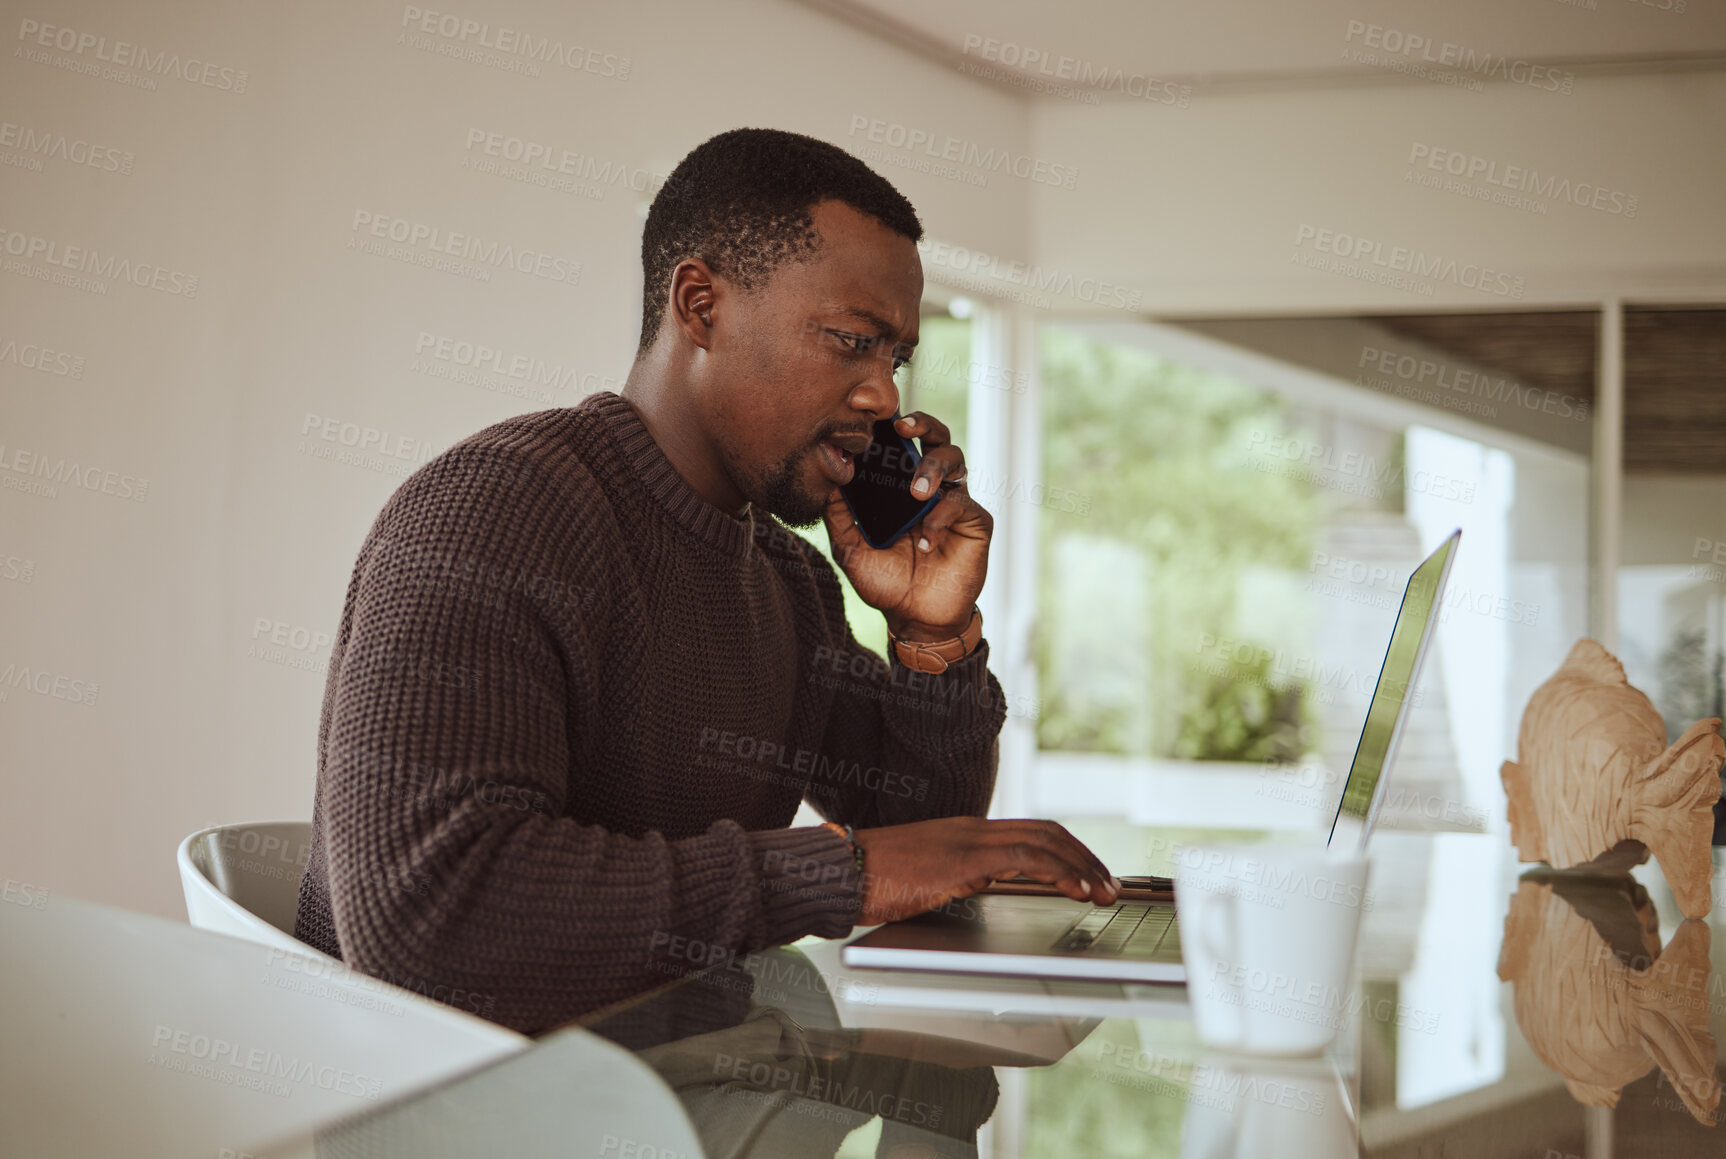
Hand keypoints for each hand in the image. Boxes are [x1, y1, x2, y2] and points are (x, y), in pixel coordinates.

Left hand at [822, 412, 990, 640]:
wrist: (915, 618)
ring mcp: (955, 503)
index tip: (879, 417)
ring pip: (956, 460)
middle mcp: (932, 487)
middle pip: (938, 438)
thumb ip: (838, 514)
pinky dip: (941, 516)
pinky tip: (926, 539)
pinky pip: (962, 504)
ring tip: (917, 492)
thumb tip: (826, 475)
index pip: (904, 445)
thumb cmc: (886, 582)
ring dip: (933, 468)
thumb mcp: (850, 547)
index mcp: (902, 487)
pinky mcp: (975, 523)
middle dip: (923, 424)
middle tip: (903, 429)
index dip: (896, 425)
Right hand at [850, 817, 1120, 924]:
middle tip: (1110, 883)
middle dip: (1084, 857)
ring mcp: (967, 841)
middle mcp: (971, 830)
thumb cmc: (872, 881)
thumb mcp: (927, 878)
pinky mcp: (961, 860)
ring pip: (1042, 841)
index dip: (1068, 850)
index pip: (1031, 832)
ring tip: (1102, 891)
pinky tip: (1073, 889)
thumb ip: (959, 877)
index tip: (1090, 873)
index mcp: (965, 833)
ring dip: (1080, 865)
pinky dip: (1056, 870)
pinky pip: (1022, 858)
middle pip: (1045, 831)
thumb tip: (985, 885)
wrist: (838, 872)